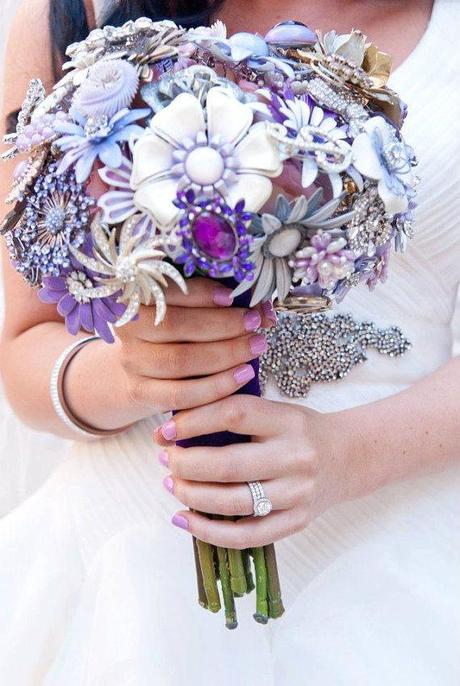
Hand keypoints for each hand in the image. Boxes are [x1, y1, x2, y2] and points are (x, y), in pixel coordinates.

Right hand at [114, 278, 275, 416]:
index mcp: (137, 297)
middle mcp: (128, 328)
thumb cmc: (174, 333)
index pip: (168, 291)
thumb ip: (220, 305)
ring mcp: (132, 362)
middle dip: (221, 324)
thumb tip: (264, 310)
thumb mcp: (190, 311)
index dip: (202, 293)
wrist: (140, 370)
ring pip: (179, 361)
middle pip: (175, 325)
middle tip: (254, 324)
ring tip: (255, 348)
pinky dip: (215, 387)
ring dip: (224, 354)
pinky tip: (241, 377)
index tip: (233, 297)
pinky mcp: (140, 392)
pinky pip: (180, 395)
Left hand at [153, 396, 357, 548]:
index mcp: (288, 421)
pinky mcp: (296, 522)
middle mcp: (296, 457)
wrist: (349, 457)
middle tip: (166, 460)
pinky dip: (209, 531)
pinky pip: (246, 536)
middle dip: (186, 464)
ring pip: (233, 502)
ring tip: (172, 484)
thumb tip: (174, 429)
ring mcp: (298, 494)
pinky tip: (184, 519)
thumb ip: (234, 416)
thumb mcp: (275, 411)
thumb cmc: (300, 431)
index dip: (193, 421)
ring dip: (192, 495)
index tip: (165, 430)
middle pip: (228, 464)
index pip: (234, 414)